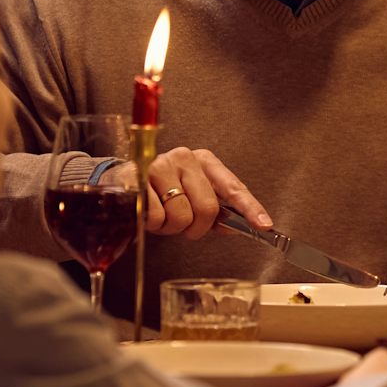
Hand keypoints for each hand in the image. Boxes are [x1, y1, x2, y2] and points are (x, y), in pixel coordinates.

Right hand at [143, 146, 271, 239]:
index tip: (264, 225)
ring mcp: (161, 166)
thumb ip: (215, 210)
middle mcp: (185, 158)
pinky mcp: (139, 179)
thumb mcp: (191, 194)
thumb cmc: (161, 190)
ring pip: (181, 216)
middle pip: (208, 208)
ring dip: (172, 227)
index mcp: (204, 161)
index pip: (233, 187)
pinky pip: (157, 218)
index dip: (250, 208)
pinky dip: (154, 225)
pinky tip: (148, 213)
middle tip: (184, 226)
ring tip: (163, 215)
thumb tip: (234, 226)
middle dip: (196, 228)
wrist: (121, 181)